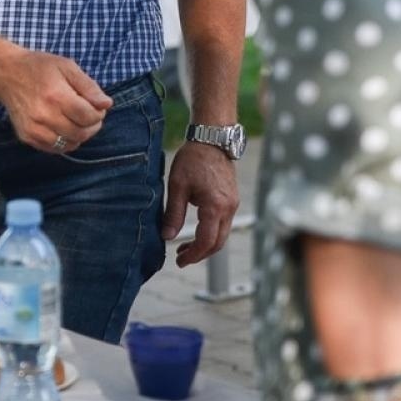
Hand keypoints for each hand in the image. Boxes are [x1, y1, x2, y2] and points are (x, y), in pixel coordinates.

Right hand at [0, 51, 111, 152]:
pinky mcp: (27, 136)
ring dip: (80, 135)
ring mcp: (34, 129)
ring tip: (78, 121)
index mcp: (55, 96)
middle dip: (92, 126)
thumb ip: (89, 86)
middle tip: (91, 115)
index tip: (98, 107)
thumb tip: (106, 104)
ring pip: (69, 144)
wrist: (6, 74)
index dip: (99, 114)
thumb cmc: (39, 67)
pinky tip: (64, 127)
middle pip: (80, 133)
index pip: (88, 117)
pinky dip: (65, 141)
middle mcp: (43, 116)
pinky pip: (54, 148)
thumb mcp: (67, 67)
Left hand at [161, 141, 239, 266]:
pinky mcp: (232, 199)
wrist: (212, 138)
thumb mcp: (177, 186)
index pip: (206, 242)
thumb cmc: (193, 159)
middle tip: (180, 258)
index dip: (193, 255)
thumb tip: (167, 237)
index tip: (179, 261)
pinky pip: (224, 224)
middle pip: (217, 243)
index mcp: (215, 207)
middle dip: (199, 254)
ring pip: (222, 235)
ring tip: (185, 247)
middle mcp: (229, 208)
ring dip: (205, 245)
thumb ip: (174, 214)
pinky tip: (197, 230)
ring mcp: (233, 204)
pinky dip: (211, 233)